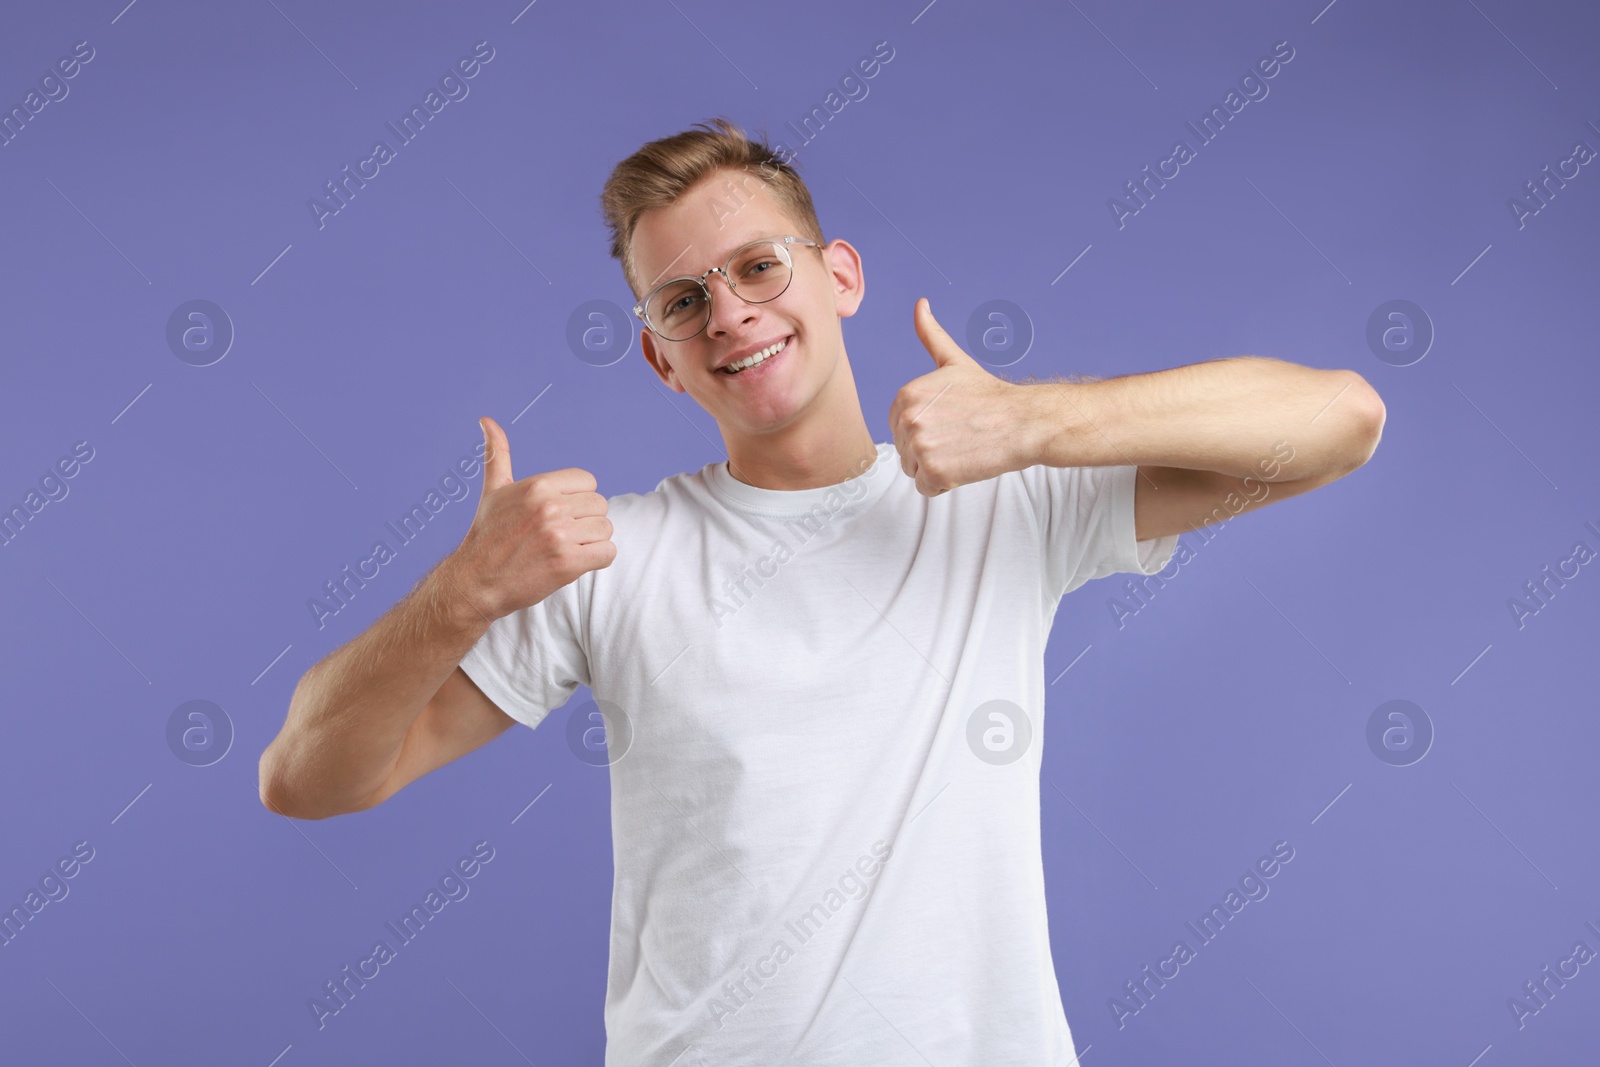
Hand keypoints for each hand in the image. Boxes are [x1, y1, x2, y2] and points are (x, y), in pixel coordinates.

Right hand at [443, 416, 615, 620]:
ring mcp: (559, 535)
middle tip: (559, 535)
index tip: (558, 513)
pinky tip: (573, 562)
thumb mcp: (493, 491)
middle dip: (585, 521)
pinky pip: (607, 553)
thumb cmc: (486, 536)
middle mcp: (549, 507)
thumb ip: (497, 454)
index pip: (589, 481)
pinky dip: (596, 560)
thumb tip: (487, 420)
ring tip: (563, 549)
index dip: (578, 499)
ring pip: (606, 529)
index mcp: (538, 486)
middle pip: (600, 505)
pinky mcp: (567, 563)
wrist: (475, 583)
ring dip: (591, 542)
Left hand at [889, 298, 1032, 496]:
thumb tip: (920, 304)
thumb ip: (930, 335)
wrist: (1024, 421)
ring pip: (914, 471)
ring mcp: (919, 445)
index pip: (899, 429)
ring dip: (937, 468)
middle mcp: (907, 418)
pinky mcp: (933, 471)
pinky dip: (945, 485)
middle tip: (961, 436)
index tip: (952, 421)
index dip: (927, 430)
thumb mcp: (954, 362)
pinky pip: (926, 489)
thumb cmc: (991, 396)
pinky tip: (965, 464)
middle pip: (905, 451)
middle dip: (930, 450)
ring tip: (963, 449)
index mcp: (906, 394)